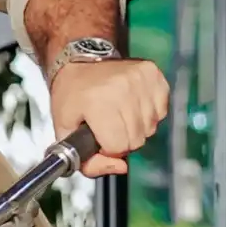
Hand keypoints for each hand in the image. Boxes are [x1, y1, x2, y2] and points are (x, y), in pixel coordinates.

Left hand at [50, 59, 168, 176]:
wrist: (77, 59)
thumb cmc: (70, 93)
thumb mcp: (64, 129)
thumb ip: (87, 162)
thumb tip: (121, 167)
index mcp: (98, 103)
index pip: (118, 147)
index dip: (106, 145)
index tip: (97, 132)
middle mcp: (122, 89)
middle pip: (136, 141)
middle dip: (121, 138)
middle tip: (106, 120)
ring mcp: (140, 79)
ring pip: (150, 128)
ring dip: (135, 125)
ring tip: (116, 108)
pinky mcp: (153, 73)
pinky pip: (160, 111)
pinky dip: (147, 111)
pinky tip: (129, 100)